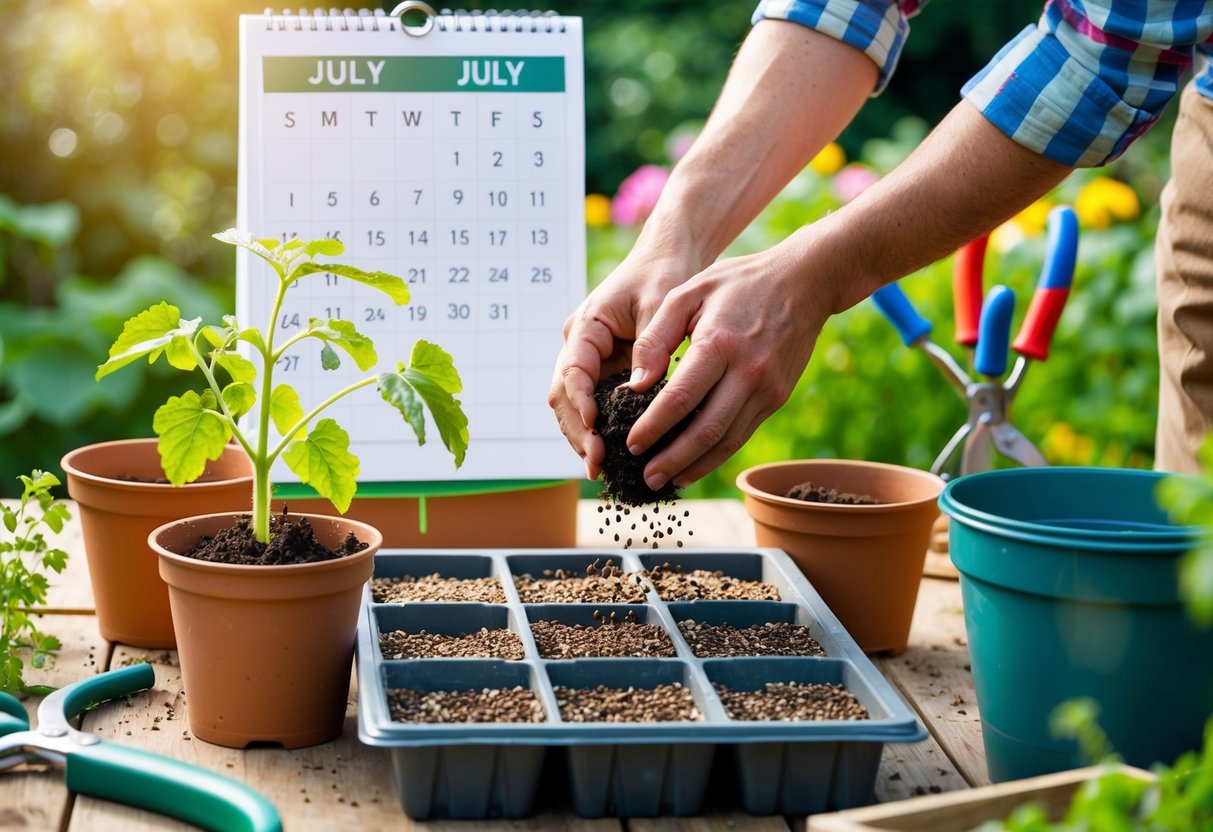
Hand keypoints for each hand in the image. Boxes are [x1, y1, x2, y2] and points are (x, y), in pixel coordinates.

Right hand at [548, 241, 698, 479]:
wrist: (668, 260)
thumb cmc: (662, 274)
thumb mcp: (660, 303)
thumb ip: (650, 345)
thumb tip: (639, 389)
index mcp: (586, 326)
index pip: (573, 370)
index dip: (580, 402)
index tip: (595, 427)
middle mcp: (580, 347)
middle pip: (564, 397)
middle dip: (578, 432)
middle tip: (596, 464)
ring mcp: (591, 362)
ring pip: (574, 408)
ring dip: (585, 438)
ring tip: (601, 470)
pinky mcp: (607, 374)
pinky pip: (597, 408)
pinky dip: (601, 432)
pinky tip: (615, 458)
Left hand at [623, 237, 836, 489]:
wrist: (805, 282)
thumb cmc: (737, 283)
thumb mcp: (688, 293)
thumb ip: (656, 337)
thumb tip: (634, 384)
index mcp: (720, 344)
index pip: (680, 398)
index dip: (653, 427)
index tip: (631, 444)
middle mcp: (748, 373)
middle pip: (705, 430)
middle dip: (671, 459)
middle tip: (645, 479)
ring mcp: (767, 389)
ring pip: (727, 441)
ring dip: (695, 466)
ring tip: (666, 481)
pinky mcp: (777, 398)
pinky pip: (742, 434)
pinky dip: (717, 455)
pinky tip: (695, 464)